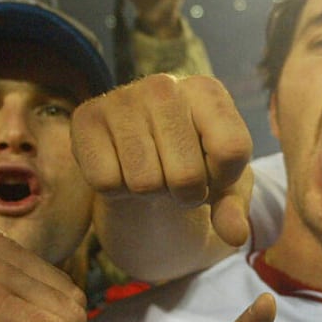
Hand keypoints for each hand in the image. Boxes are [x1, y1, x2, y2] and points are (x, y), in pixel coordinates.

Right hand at [74, 74, 253, 249]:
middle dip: (185, 194)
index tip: (213, 173)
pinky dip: (116, 190)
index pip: (231, 150)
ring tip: (151, 172)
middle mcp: (164, 86)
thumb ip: (233, 208)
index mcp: (207, 90)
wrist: (145, 156)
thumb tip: (236, 235)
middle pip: (186, 175)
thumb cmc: (193, 164)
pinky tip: (122, 168)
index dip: (223, 179)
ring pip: (144, 183)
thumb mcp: (224, 184)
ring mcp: (122, 98)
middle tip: (176, 179)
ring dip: (151, 194)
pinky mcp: (85, 117)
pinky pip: (106, 182)